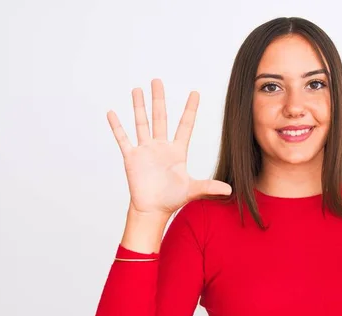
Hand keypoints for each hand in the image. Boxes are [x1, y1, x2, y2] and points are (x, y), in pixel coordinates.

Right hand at [107, 79, 231, 215]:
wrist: (152, 210)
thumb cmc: (172, 199)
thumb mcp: (193, 190)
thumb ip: (209, 186)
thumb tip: (230, 189)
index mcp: (177, 150)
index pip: (185, 125)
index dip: (190, 109)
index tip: (195, 92)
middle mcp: (161, 146)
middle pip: (160, 117)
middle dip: (158, 99)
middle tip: (157, 80)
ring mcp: (145, 150)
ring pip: (141, 123)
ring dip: (139, 106)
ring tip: (137, 89)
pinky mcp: (132, 158)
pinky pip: (123, 139)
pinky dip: (117, 126)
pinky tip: (112, 112)